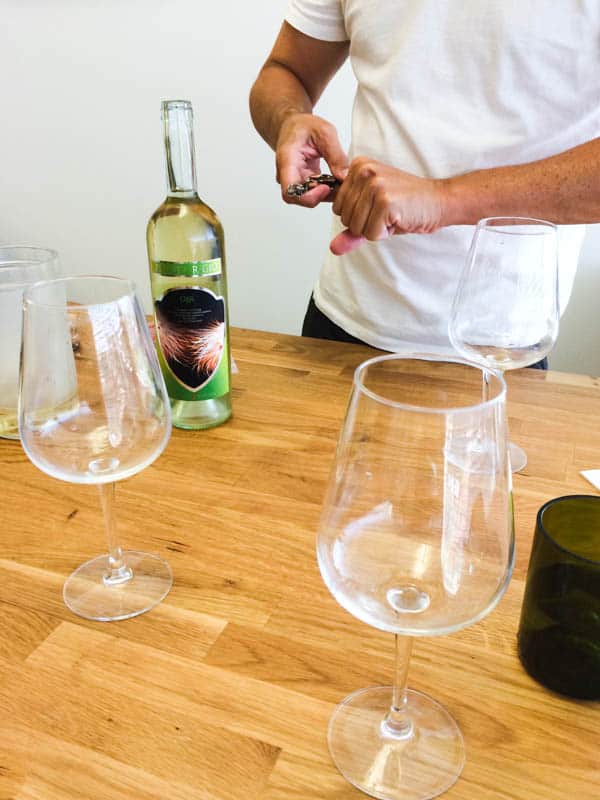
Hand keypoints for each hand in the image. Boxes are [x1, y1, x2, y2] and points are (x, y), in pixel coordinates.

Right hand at [276, 113, 348, 206]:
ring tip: (341, 181)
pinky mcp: (304, 182)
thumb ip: (335, 155)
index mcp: (287, 161)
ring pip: (309, 198)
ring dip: (327, 194)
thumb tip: (344, 177)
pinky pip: (315, 192)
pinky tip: (338, 180)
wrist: (294, 125)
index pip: (290, 192)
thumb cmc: (303, 126)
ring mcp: (295, 180)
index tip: (326, 187)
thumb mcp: (325, 132)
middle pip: (300, 199)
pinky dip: (328, 189)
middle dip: (322, 196)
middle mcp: (287, 175)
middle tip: (340, 185)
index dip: (309, 197)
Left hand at [330, 157, 446, 253]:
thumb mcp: (373, 214)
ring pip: (355, 227)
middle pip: (344, 218)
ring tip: (393, 215)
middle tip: (387, 212)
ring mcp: (374, 185)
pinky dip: (384, 233)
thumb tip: (334, 248)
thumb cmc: (406, 204)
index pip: (338, 207)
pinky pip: (370, 234)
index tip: (378, 205)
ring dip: (375, 229)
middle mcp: (363, 171)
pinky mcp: (385, 201)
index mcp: (358, 166)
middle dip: (365, 224)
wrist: (438, 201)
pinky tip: (398, 219)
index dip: (358, 215)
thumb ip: (351, 230)